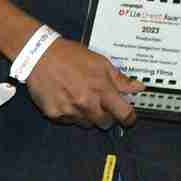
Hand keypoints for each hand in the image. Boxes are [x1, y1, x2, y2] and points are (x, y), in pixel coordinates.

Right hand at [25, 37, 142, 128]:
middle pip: (105, 123)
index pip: (123, 113)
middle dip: (108, 117)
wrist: (40, 56)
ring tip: (82, 98)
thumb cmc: (72, 56)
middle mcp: (86, 103)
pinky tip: (68, 99)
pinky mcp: (54, 114)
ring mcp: (70, 110)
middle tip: (103, 105)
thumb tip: (139, 87)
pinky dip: (72, 114)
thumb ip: (120, 79)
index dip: (129, 118)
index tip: (130, 118)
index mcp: (101, 89)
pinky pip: (69, 121)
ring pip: (87, 124)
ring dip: (89, 115)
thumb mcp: (101, 63)